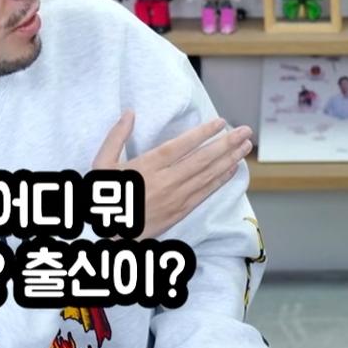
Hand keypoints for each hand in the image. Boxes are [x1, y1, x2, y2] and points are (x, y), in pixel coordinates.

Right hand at [91, 110, 253, 239]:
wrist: (106, 235)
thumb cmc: (104, 197)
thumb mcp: (100, 165)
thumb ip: (116, 137)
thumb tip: (129, 113)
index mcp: (145, 168)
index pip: (180, 146)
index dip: (202, 134)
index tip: (221, 122)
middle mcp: (164, 182)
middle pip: (201, 160)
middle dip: (226, 144)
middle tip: (246, 131)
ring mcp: (175, 198)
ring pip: (207, 176)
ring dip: (229, 159)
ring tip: (246, 146)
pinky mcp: (180, 212)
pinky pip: (205, 193)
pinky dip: (221, 180)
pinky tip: (233, 168)